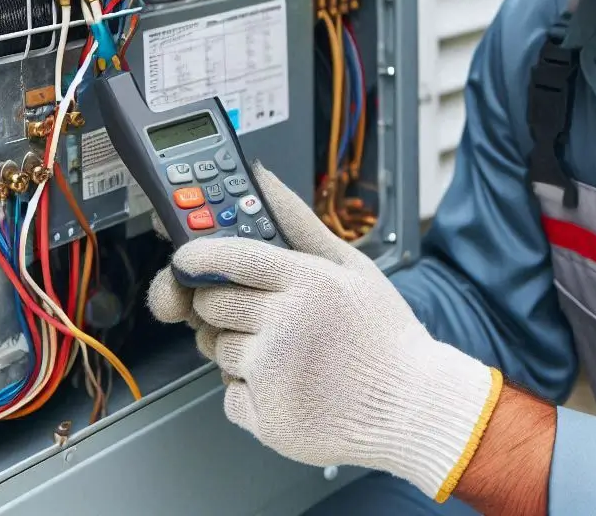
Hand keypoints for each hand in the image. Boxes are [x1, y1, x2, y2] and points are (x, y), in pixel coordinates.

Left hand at [147, 163, 503, 501]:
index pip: (232, 258)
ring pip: (217, 351)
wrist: (410, 406)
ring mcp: (273, 373)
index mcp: (309, 282)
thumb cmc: (382, 335)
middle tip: (259, 311)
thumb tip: (262, 179)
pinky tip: (289, 383)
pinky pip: (228, 395)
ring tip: (290, 352)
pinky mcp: (265, 417)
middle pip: (211, 304)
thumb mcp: (352, 266)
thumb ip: (299, 222)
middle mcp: (287, 324)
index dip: (198, 255)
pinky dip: (250, 392)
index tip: (185, 258)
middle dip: (222, 306)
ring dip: (241, 350)